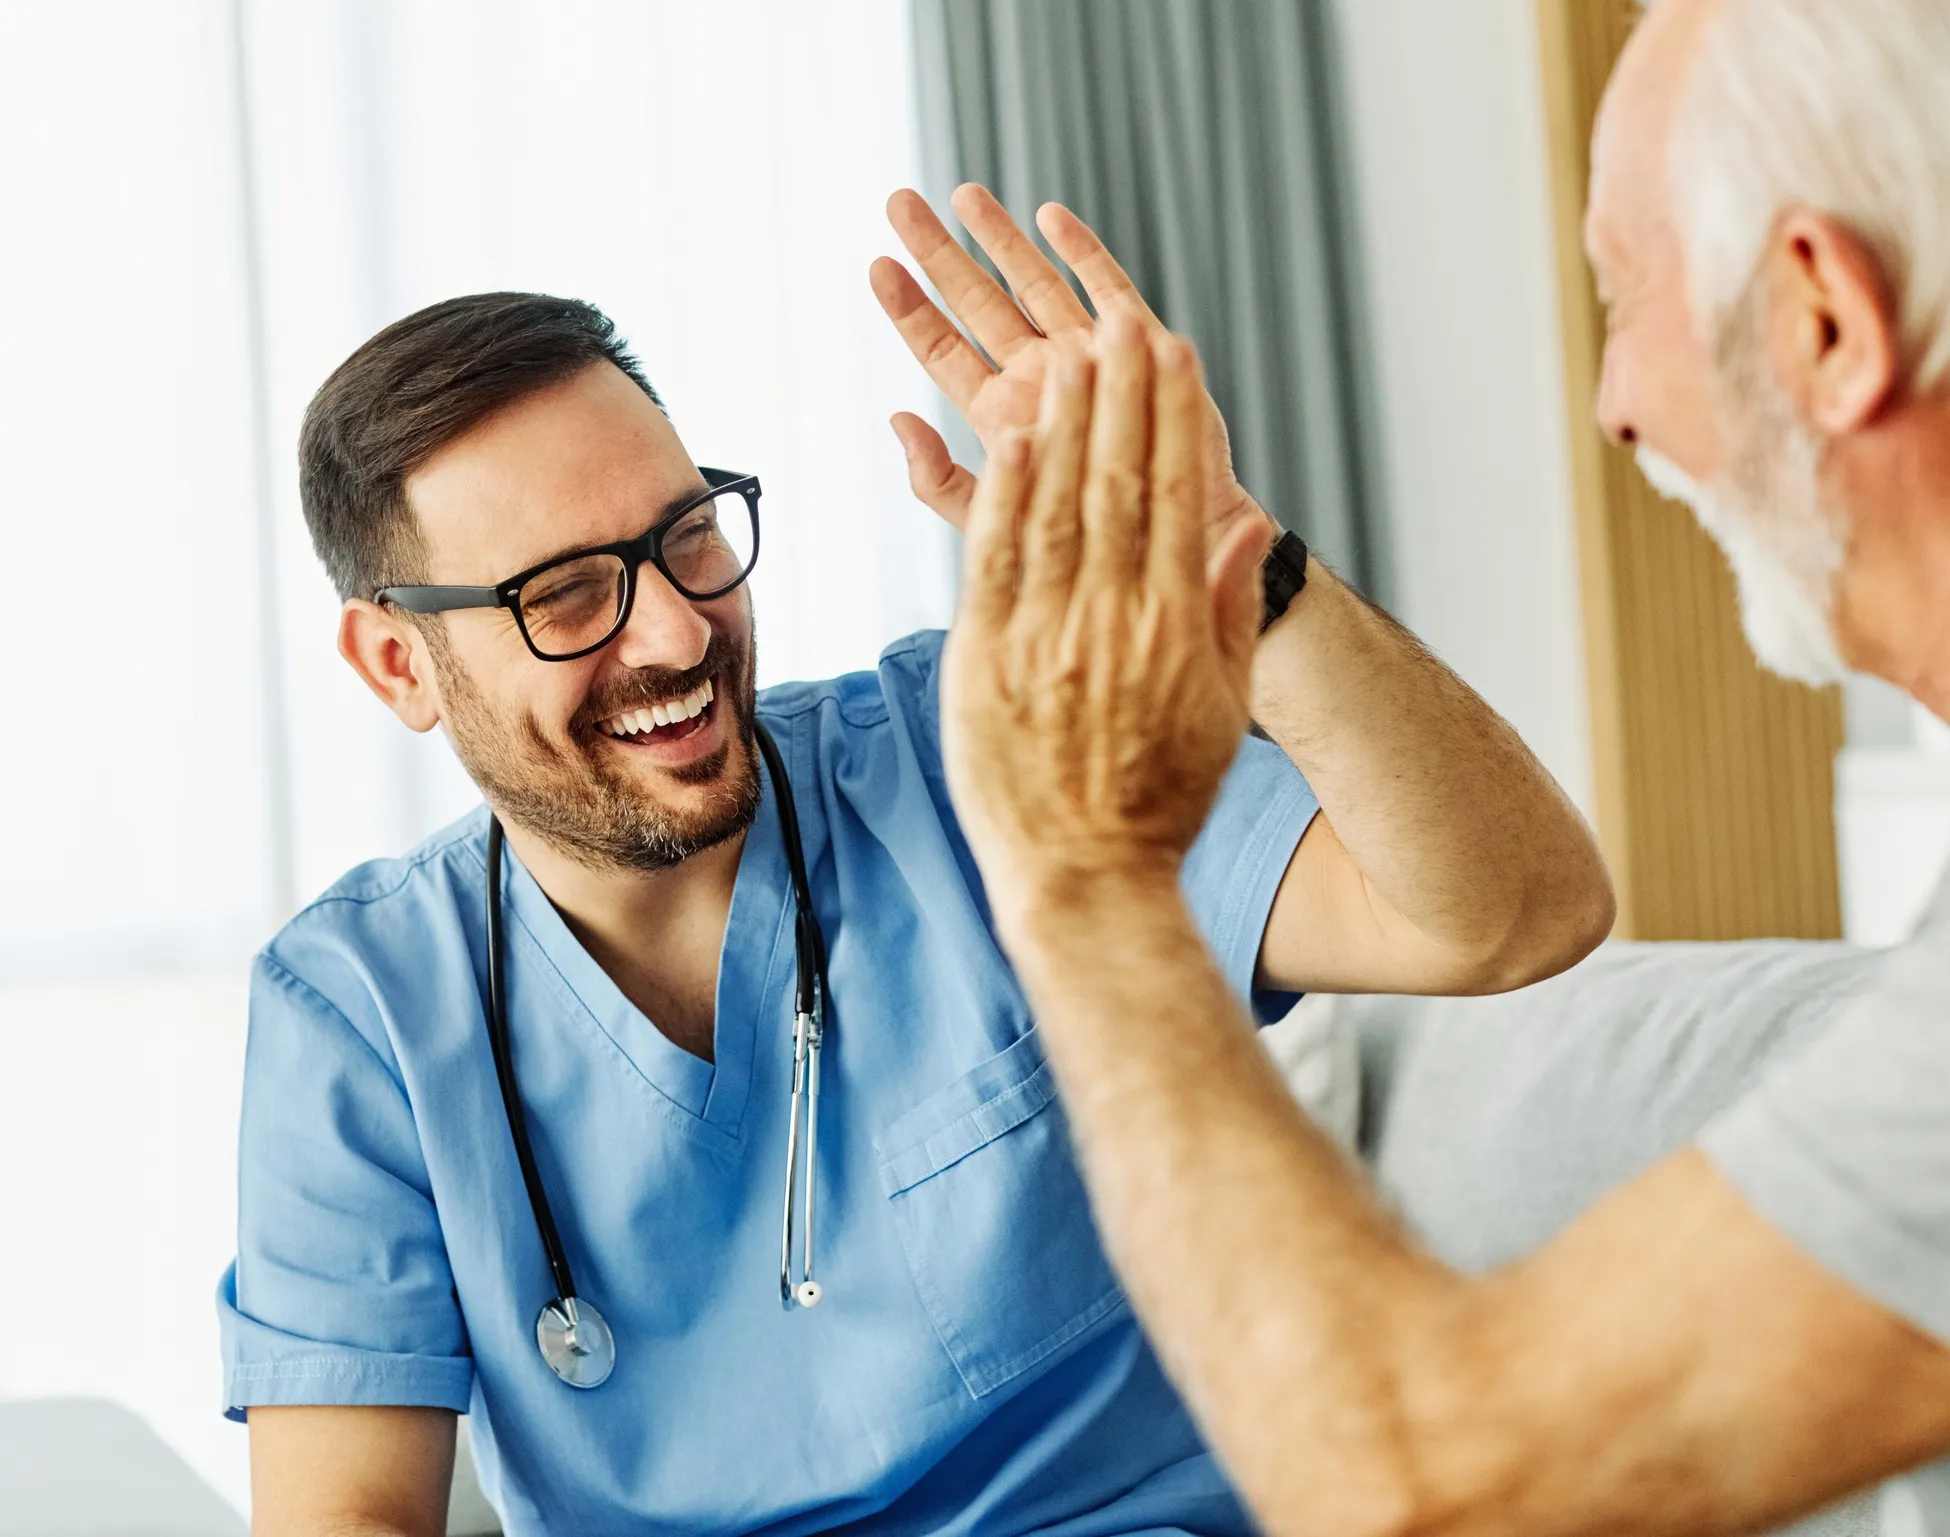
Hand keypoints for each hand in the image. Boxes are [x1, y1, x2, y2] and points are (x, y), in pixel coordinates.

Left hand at [871, 184, 1260, 542]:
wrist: (1173, 546)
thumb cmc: (1084, 545)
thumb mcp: (996, 522)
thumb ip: (940, 480)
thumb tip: (896, 423)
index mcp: (1000, 416)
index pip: (941, 351)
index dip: (909, 309)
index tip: (876, 266)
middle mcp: (1039, 377)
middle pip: (977, 303)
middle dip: (939, 252)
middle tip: (899, 202)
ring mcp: (1088, 356)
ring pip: (1034, 284)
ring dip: (999, 239)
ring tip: (962, 194)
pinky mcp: (1138, 348)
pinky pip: (1107, 289)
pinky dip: (1079, 252)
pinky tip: (1049, 217)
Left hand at [940, 315, 1273, 930]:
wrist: (1086, 877)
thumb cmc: (1160, 799)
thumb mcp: (1220, 707)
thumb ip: (1229, 609)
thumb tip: (1246, 525)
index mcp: (1172, 626)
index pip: (1174, 498)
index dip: (1173, 418)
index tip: (1174, 354)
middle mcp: (1111, 620)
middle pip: (1118, 485)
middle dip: (1123, 396)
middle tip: (1125, 324)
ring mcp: (1044, 637)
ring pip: (1057, 507)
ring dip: (1067, 423)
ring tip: (1073, 352)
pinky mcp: (985, 658)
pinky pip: (994, 558)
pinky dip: (1004, 492)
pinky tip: (1012, 434)